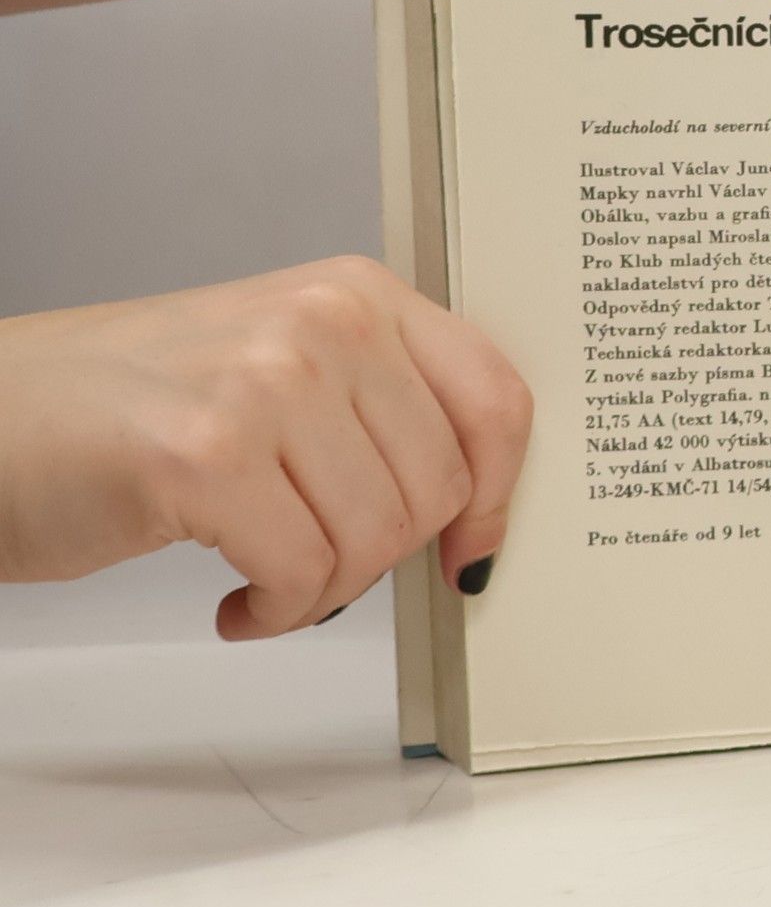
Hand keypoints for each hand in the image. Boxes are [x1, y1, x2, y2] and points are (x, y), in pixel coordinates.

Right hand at [0, 256, 532, 637]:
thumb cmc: (134, 406)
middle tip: (323, 560)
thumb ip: (384, 409)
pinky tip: (239, 602)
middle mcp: (324, 322)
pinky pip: (305, 576)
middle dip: (388, 554)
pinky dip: (279, 613)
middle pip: (441, 485)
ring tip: (273, 577)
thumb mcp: (286, 368)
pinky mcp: (205, 456)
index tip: (475, 548)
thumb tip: (478, 506)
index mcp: (358, 293)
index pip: (496, 397)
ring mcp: (267, 382)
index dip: (500, 494)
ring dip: (327, 590)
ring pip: (377, 538)